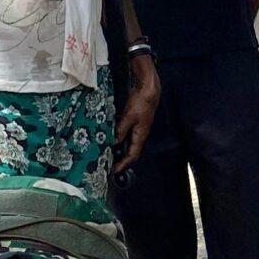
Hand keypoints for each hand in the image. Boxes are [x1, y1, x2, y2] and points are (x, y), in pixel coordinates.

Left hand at [113, 54, 159, 174]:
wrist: (149, 89)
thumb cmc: (141, 102)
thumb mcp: (128, 116)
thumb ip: (121, 130)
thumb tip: (115, 142)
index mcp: (140, 135)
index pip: (132, 155)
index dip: (124, 164)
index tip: (114, 170)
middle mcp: (140, 133)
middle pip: (131, 151)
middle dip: (121, 159)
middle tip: (110, 164)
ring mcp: (138, 127)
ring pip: (129, 142)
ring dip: (120, 149)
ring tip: (109, 154)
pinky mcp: (135, 121)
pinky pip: (127, 134)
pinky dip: (120, 138)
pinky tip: (112, 137)